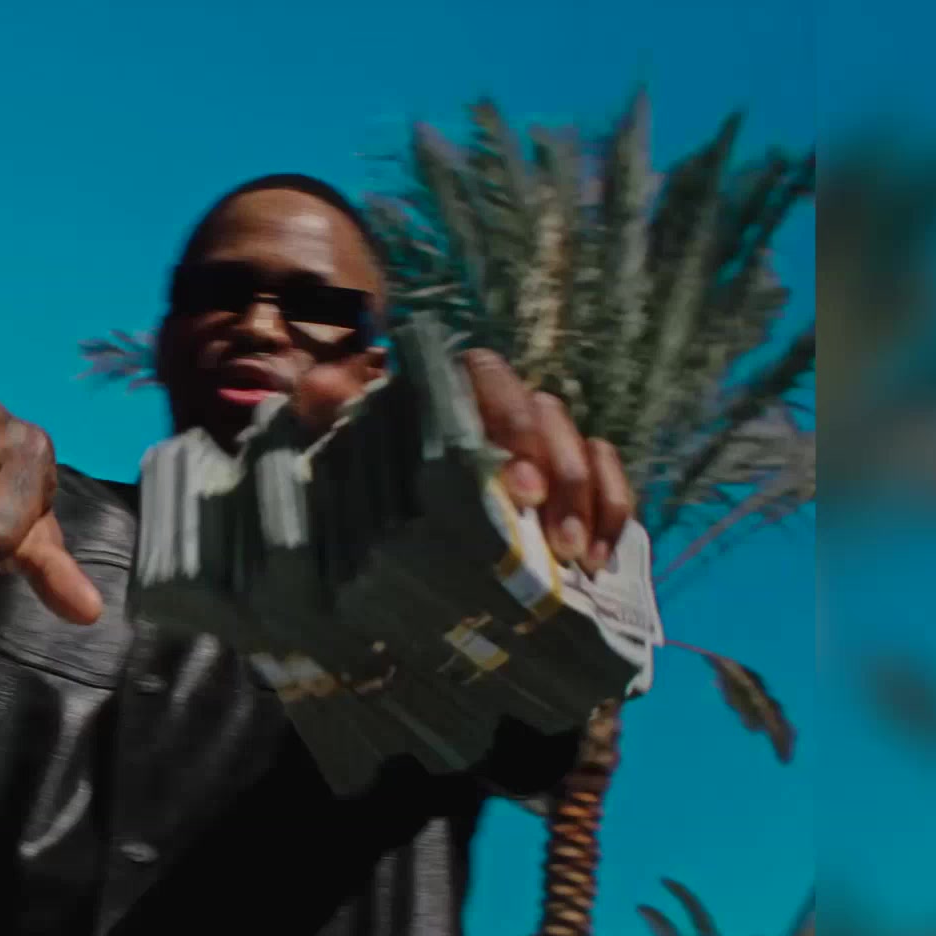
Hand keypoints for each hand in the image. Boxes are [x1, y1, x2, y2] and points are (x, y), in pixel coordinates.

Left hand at [294, 350, 635, 575]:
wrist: (373, 547)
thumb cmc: (356, 487)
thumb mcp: (333, 455)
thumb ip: (325, 417)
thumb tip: (321, 386)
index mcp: (445, 393)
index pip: (486, 374)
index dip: (508, 421)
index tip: (516, 489)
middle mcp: (499, 409)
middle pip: (547, 413)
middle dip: (559, 475)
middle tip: (555, 539)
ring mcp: (541, 446)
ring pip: (583, 446)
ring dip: (589, 501)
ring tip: (578, 559)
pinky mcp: (572, 484)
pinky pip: (609, 479)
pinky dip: (613, 513)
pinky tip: (600, 560)